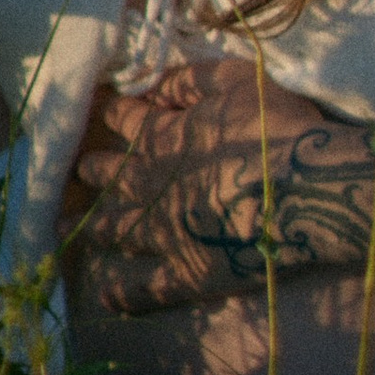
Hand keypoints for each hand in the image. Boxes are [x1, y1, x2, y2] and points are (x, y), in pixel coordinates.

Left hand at [63, 48, 331, 313]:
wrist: (307, 188)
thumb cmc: (278, 128)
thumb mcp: (238, 80)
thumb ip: (191, 79)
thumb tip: (154, 83)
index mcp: (164, 137)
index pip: (127, 122)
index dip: (115, 115)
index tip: (105, 112)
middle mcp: (152, 185)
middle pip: (112, 176)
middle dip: (95, 170)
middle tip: (81, 170)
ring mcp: (165, 233)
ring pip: (116, 229)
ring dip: (90, 227)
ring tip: (66, 225)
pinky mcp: (185, 274)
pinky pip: (146, 288)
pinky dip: (123, 293)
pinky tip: (105, 295)